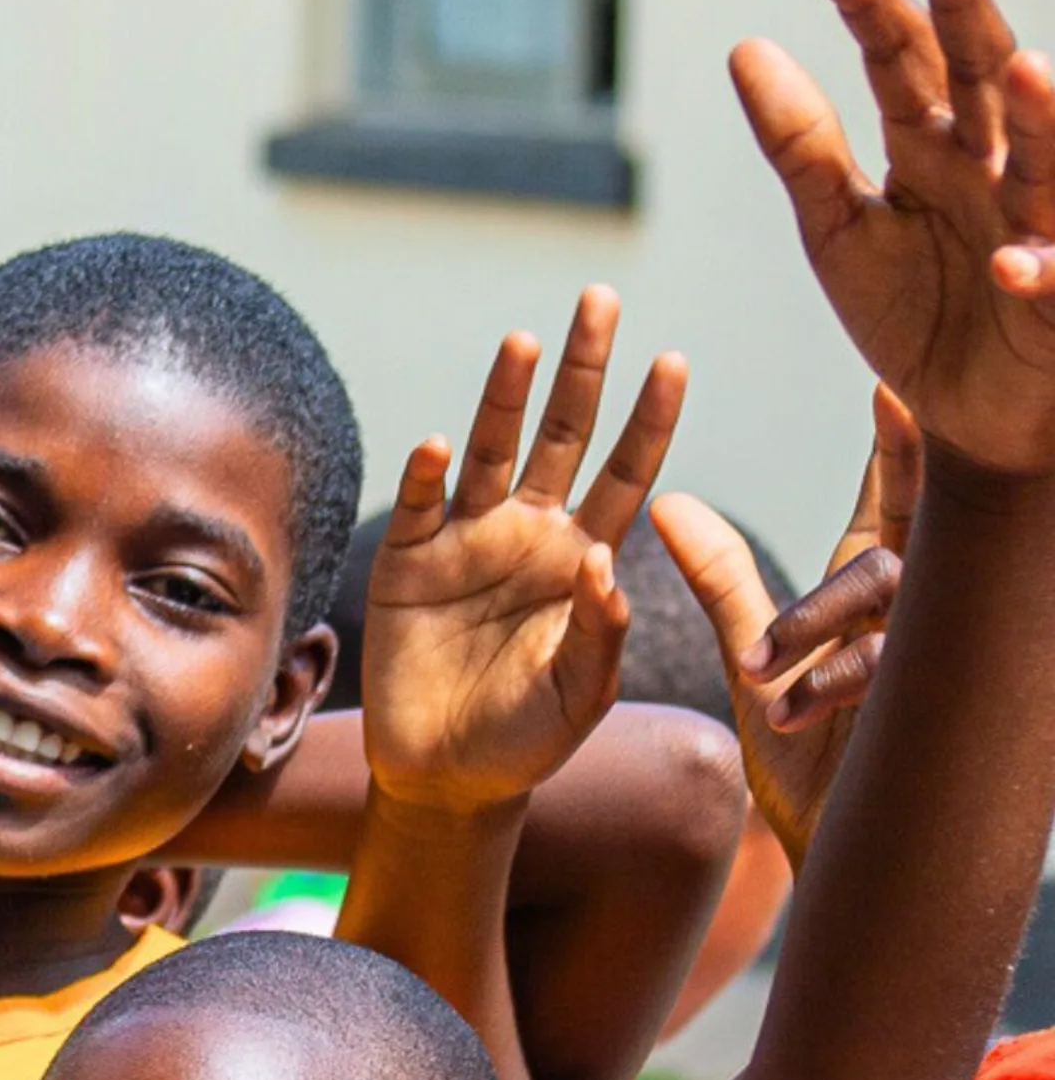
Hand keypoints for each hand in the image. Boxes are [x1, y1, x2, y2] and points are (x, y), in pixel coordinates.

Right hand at [362, 287, 683, 816]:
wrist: (446, 779)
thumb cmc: (528, 740)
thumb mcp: (584, 695)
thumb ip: (601, 630)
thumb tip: (606, 558)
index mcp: (583, 557)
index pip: (627, 471)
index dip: (649, 418)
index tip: (674, 361)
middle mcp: (528, 534)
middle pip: (562, 434)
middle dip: (582, 369)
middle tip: (600, 300)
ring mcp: (465, 543)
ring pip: (490, 451)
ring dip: (504, 396)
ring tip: (524, 342)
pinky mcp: (406, 566)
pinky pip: (419, 508)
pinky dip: (424, 475)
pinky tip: (434, 445)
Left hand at [649, 390, 918, 864]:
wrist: (836, 848)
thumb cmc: (806, 752)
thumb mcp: (755, 655)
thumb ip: (720, 578)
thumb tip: (663, 501)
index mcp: (879, 587)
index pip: (901, 500)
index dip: (899, 445)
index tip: (891, 381)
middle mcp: (923, 607)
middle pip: (923, 522)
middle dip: (912, 467)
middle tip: (899, 404)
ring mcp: (937, 653)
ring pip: (895, 595)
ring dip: (824, 624)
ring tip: (759, 672)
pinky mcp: (934, 705)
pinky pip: (894, 667)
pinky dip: (835, 681)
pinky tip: (787, 708)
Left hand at [734, 0, 1054, 477]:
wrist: (958, 411)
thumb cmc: (912, 310)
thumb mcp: (839, 227)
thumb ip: (800, 144)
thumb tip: (745, 47)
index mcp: (932, 143)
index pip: (900, 56)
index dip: (867, 4)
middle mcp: (991, 165)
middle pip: (981, 71)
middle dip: (967, 5)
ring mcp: (1035, 224)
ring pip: (1047, 157)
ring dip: (1041, 115)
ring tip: (1024, 68)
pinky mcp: (1054, 300)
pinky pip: (1052, 279)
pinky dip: (1038, 270)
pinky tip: (1011, 263)